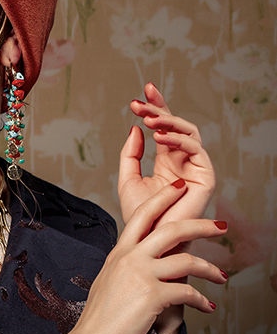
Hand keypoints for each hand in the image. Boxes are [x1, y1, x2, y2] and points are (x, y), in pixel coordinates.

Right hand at [71, 179, 226, 333]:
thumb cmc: (99, 317)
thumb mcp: (108, 280)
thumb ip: (126, 266)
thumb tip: (144, 262)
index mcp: (119, 251)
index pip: (143, 214)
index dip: (164, 198)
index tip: (180, 189)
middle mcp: (131, 257)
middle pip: (172, 229)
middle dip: (202, 224)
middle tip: (220, 225)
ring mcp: (142, 274)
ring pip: (187, 260)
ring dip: (210, 268)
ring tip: (221, 276)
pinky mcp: (153, 296)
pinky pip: (188, 292)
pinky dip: (202, 300)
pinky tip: (207, 306)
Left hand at [119, 83, 215, 225]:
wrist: (152, 240)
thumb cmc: (141, 215)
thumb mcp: (128, 178)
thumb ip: (131, 154)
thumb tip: (135, 128)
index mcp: (166, 160)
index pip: (163, 127)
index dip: (155, 107)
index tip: (141, 92)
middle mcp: (182, 160)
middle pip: (176, 125)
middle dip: (159, 109)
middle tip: (140, 101)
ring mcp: (195, 167)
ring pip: (188, 132)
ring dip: (167, 121)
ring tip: (148, 118)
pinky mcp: (206, 176)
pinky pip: (195, 149)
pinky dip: (177, 139)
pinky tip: (160, 136)